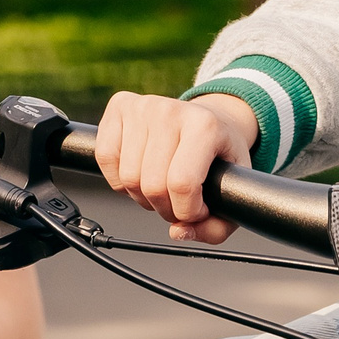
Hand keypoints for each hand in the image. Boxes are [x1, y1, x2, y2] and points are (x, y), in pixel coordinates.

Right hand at [94, 91, 261, 242]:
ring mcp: (142, 107)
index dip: (186, 211)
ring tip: (159, 188)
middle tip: (176, 202)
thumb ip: (215, 226)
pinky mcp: (119, 106)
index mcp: (205, 127)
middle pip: (152, 185)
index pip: (182, 184)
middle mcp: (171, 111)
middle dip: (165, 208)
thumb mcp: (232, 190)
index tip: (196, 211)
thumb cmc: (219, 154)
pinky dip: (118, 180)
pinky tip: (138, 175)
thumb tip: (177, 233)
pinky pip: (105, 158)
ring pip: (127, 177)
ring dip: (142, 196)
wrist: (210, 118)